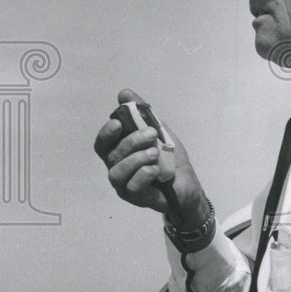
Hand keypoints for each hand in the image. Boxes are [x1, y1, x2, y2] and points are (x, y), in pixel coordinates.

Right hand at [93, 88, 208, 226]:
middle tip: (151, 133)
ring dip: (136, 158)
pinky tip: (156, 169)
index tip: (119, 122)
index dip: (106, 133)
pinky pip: (132, 187)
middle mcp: (117, 170)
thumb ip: (141, 113)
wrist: (188, 183)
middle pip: (111, 155)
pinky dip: (144, 174)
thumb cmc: (169, 158)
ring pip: (116, 173)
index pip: (102, 144)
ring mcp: (125, 186)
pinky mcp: (137, 198)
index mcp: (119, 154)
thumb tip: (124, 93)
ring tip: (154, 152)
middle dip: (131, 141)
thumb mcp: (158, 131)